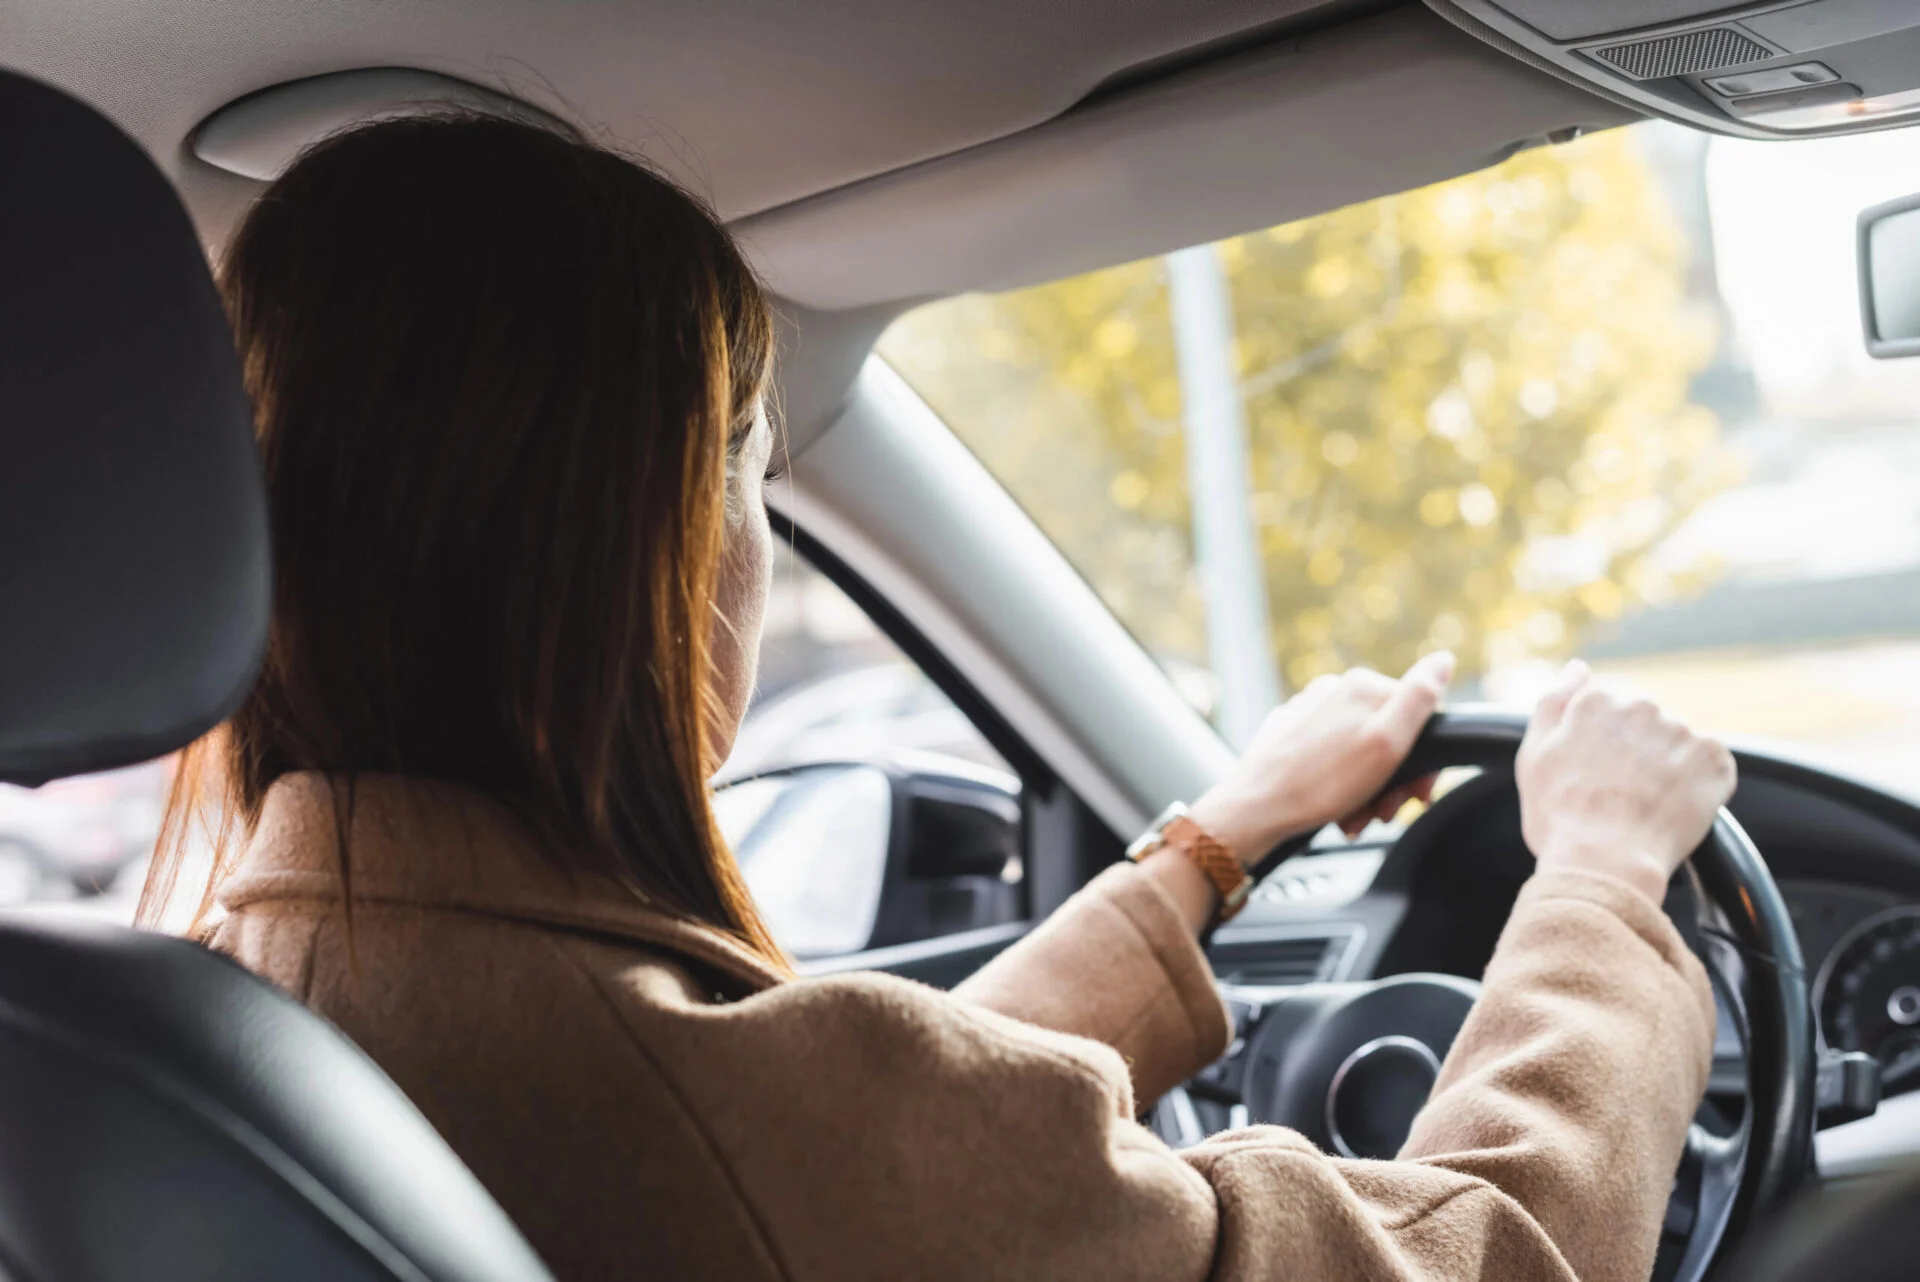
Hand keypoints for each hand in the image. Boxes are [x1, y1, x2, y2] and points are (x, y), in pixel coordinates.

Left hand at [1187, 651, 1454, 866]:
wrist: (1254, 811)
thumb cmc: (1320, 784)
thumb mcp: (1385, 742)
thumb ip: (1419, 698)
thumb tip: (1444, 660)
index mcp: (1362, 686)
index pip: (1418, 717)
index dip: (1422, 762)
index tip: (1416, 794)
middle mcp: (1333, 692)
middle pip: (1388, 738)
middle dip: (1393, 782)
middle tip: (1384, 812)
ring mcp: (1309, 714)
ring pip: (1360, 755)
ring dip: (1368, 793)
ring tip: (1355, 819)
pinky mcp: (1290, 738)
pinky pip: (1331, 763)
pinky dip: (1341, 789)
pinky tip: (1336, 812)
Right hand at [1515, 660, 1735, 903]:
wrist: (1605, 862)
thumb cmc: (1559, 816)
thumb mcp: (1534, 756)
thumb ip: (1553, 703)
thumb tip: (1577, 668)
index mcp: (1596, 700)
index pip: (1606, 710)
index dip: (1600, 746)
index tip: (1595, 776)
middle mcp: (1642, 705)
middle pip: (1643, 722)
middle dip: (1637, 751)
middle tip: (1620, 795)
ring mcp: (1681, 730)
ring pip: (1675, 743)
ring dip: (1667, 766)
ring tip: (1647, 805)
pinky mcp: (1714, 758)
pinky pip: (1709, 764)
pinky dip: (1697, 784)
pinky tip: (1672, 808)